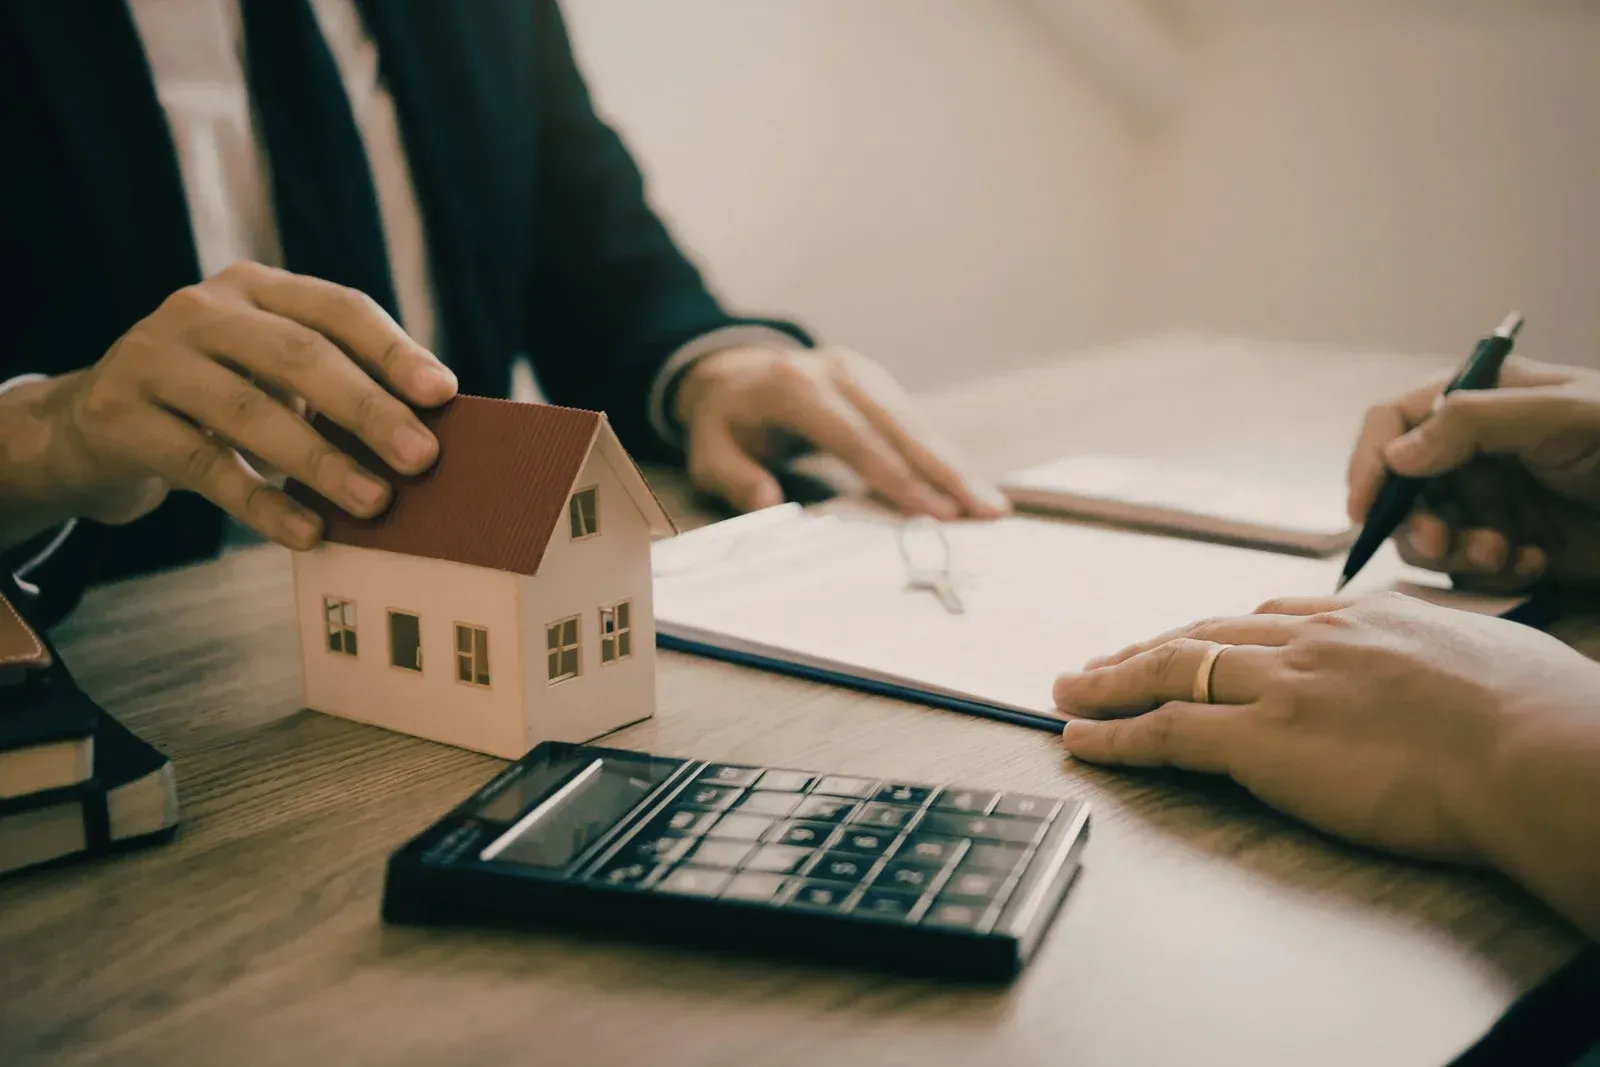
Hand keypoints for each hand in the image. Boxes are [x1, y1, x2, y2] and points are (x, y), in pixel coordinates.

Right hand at [33, 262, 455, 548]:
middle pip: (298, 355)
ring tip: (375, 503)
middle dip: (367, 408)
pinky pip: (203, 465)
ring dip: (321, 462)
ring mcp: (153, 358)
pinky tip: (307, 532)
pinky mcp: (119, 416)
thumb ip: (336, 387)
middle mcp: (201, 310)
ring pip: (249, 411)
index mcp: (256, 289)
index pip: (337, 308)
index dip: (392, 351)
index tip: (443, 394)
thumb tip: (430, 436)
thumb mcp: (271, 375)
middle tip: (422, 458)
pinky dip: (261, 503)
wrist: (96, 423)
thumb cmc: (218, 399)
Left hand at [672, 344, 1009, 517]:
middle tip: (986, 509)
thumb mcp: (708, 454)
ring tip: (991, 504)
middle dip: (946, 472)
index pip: (855, 438)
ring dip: (956, 464)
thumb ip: (735, 478)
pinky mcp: (878, 381)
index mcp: (795, 388)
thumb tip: (768, 500)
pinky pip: (915, 420)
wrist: (732, 377)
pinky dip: (943, 454)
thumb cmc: (725, 426)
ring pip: (917, 421)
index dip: (897, 477)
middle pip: (900, 427)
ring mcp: (862, 371)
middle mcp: (837, 371)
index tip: (933, 511)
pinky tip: (969, 482)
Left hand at [1051, 593, 1599, 863]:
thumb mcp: (1495, 655)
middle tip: (1098, 661)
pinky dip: (1116, 734)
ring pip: (1168, 672)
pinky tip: (1082, 739)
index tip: (1190, 639)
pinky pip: (1166, 733)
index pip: (1267, 617)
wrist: (1535, 753)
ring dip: (1108, 684)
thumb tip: (1464, 667)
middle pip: (1203, 634)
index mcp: (1365, 617)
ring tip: (1067, 692)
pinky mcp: (1260, 742)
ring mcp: (1279, 687)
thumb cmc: (1542, 716)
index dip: (1217, 632)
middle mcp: (1309, 641)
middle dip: (1143, 648)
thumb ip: (1451, 652)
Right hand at [1347, 358, 1599, 591]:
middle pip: (1399, 489)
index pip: (1394, 422)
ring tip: (1503, 554)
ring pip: (1427, 535)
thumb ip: (1472, 423)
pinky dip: (1492, 573)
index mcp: (1478, 403)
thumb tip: (1395, 455)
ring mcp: (1491, 502)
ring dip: (1454, 552)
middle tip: (1442, 542)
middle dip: (1413, 521)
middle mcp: (1473, 453)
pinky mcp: (1512, 548)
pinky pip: (1468, 571)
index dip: (1369, 462)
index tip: (1365, 508)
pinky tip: (1536, 565)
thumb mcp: (1561, 414)